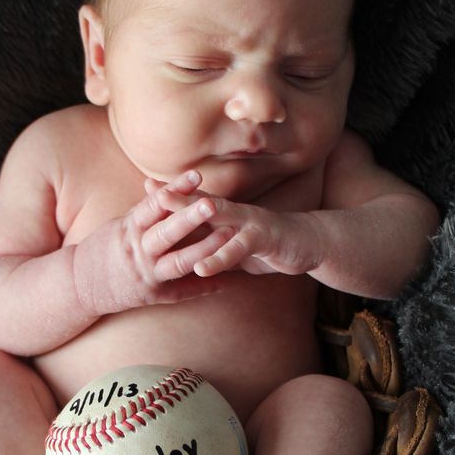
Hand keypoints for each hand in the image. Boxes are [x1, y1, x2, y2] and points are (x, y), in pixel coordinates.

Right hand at [88, 171, 234, 311]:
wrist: (80, 285)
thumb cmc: (103, 250)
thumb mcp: (121, 226)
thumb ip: (145, 212)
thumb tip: (165, 188)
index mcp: (130, 228)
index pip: (155, 204)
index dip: (175, 190)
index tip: (197, 175)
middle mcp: (138, 250)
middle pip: (167, 232)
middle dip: (190, 217)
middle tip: (213, 203)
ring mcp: (146, 274)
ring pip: (178, 261)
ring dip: (204, 249)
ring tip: (228, 235)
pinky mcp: (152, 294)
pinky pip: (181, 291)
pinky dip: (203, 287)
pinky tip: (227, 282)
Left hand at [148, 179, 321, 277]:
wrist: (308, 243)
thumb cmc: (267, 243)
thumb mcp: (234, 242)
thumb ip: (212, 240)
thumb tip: (187, 244)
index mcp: (227, 214)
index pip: (196, 200)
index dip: (173, 194)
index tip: (146, 186)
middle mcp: (236, 213)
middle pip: (202, 202)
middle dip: (177, 197)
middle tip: (152, 192)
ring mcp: (250, 223)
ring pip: (219, 218)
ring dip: (195, 218)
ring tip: (170, 220)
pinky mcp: (264, 239)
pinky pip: (238, 248)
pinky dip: (219, 258)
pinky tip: (201, 267)